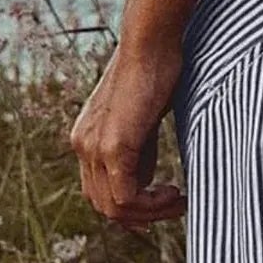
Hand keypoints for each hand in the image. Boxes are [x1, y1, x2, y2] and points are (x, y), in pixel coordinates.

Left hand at [69, 37, 187, 234]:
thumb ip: (138, 153)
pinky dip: (153, 205)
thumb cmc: (155, 75)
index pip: (99, 193)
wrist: (150, 45)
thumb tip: (145, 185)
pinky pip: (126, 198)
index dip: (131, 210)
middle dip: (144, 216)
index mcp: (86, 139)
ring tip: (180, 200)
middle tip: (178, 206)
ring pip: (114, 208)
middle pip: (104, 206)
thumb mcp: (142, 123)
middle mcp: (82, 145)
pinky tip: (176, 192)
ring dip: (152, 213)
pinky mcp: (112, 147)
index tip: (164, 204)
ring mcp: (93, 147)